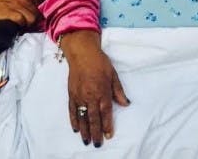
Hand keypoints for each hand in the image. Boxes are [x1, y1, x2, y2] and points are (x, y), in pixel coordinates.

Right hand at [0, 0, 40, 26]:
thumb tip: (37, 9)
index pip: (42, 5)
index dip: (39, 12)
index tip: (36, 17)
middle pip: (38, 13)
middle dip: (35, 19)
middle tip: (30, 23)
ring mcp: (18, 5)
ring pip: (32, 18)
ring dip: (29, 23)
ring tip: (24, 24)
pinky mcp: (12, 13)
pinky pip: (22, 21)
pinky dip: (21, 24)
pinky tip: (18, 24)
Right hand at [63, 30, 129, 146]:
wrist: (82, 53)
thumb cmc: (100, 62)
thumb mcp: (113, 75)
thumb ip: (118, 91)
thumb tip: (126, 103)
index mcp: (102, 91)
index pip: (105, 112)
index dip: (107, 125)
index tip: (108, 135)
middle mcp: (90, 96)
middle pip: (93, 118)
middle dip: (95, 132)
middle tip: (97, 144)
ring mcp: (79, 96)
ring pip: (82, 117)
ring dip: (84, 130)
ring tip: (86, 141)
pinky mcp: (71, 94)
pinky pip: (72, 110)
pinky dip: (74, 120)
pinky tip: (76, 129)